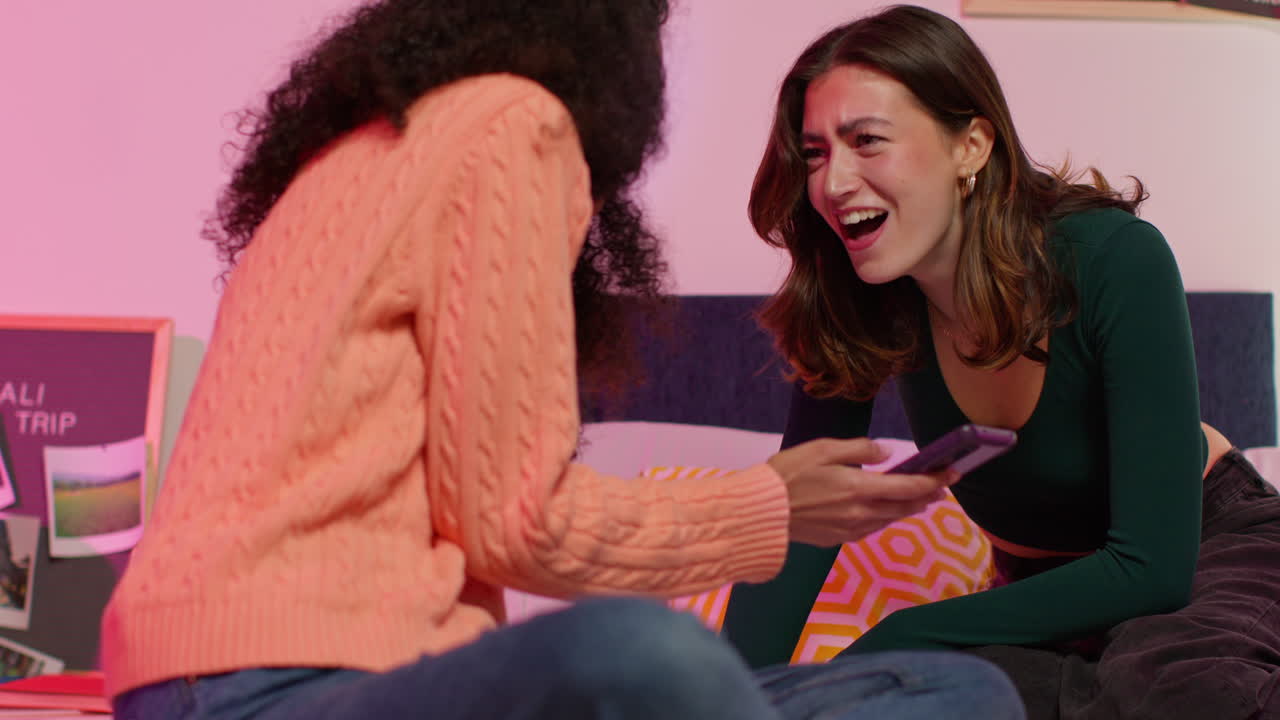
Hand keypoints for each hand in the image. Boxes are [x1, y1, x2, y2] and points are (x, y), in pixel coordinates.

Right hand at [767, 438, 956, 546]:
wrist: (762, 512)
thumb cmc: (788, 474)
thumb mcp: (822, 449)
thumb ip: (859, 449)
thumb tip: (887, 452)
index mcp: (859, 488)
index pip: (908, 486)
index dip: (934, 480)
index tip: (952, 473)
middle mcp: (861, 513)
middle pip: (904, 506)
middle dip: (927, 496)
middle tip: (943, 488)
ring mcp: (850, 529)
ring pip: (890, 519)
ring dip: (909, 508)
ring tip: (921, 500)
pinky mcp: (838, 539)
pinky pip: (872, 528)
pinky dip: (886, 518)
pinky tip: (886, 513)